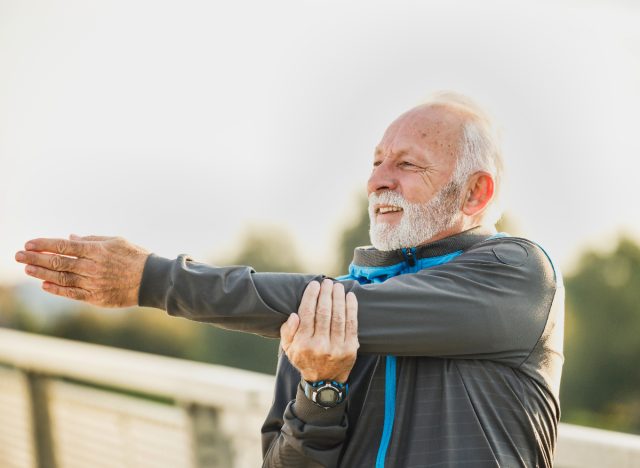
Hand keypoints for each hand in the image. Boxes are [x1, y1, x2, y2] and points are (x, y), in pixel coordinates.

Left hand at [14, 235, 149, 307]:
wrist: (152, 280)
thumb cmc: (136, 257)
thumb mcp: (116, 241)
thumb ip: (92, 240)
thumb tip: (70, 239)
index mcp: (96, 251)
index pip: (63, 247)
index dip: (44, 244)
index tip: (28, 243)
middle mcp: (92, 267)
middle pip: (57, 262)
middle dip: (35, 258)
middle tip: (18, 256)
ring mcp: (93, 283)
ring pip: (61, 278)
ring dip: (41, 274)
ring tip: (27, 269)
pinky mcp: (96, 298)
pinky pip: (72, 294)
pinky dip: (57, 289)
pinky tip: (45, 285)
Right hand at [280, 279, 358, 382]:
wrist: (324, 382)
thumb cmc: (305, 359)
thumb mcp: (288, 349)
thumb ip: (287, 332)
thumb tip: (294, 315)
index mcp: (303, 344)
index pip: (307, 313)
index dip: (311, 296)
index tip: (314, 285)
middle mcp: (320, 346)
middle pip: (324, 312)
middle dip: (326, 294)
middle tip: (327, 282)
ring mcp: (337, 348)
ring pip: (338, 316)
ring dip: (339, 298)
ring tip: (338, 286)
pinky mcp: (351, 349)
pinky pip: (352, 324)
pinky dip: (351, 308)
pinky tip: (350, 297)